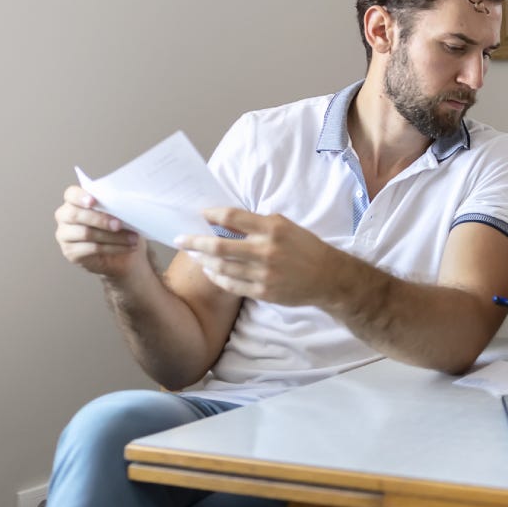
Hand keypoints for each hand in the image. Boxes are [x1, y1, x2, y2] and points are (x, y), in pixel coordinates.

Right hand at [54, 185, 144, 278]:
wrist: (122, 254)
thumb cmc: (119, 227)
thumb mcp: (119, 214)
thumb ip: (116, 206)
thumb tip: (125, 205)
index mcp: (75, 201)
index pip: (71, 194)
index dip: (80, 197)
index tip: (93, 201)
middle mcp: (65, 216)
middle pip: (75, 215)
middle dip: (100, 219)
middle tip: (119, 224)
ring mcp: (65, 235)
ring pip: (86, 233)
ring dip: (113, 236)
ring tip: (132, 238)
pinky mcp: (70, 252)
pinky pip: (92, 249)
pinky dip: (113, 248)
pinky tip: (127, 247)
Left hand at [175, 208, 337, 306]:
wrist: (328, 277)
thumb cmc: (305, 248)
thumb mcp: (286, 227)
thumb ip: (258, 224)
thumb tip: (226, 221)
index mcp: (273, 228)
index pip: (233, 217)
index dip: (212, 214)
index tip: (200, 214)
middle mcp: (266, 250)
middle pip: (219, 245)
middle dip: (194, 242)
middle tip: (180, 239)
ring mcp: (264, 273)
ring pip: (221, 267)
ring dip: (203, 261)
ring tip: (193, 255)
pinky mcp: (263, 291)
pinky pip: (231, 285)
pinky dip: (217, 277)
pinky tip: (210, 271)